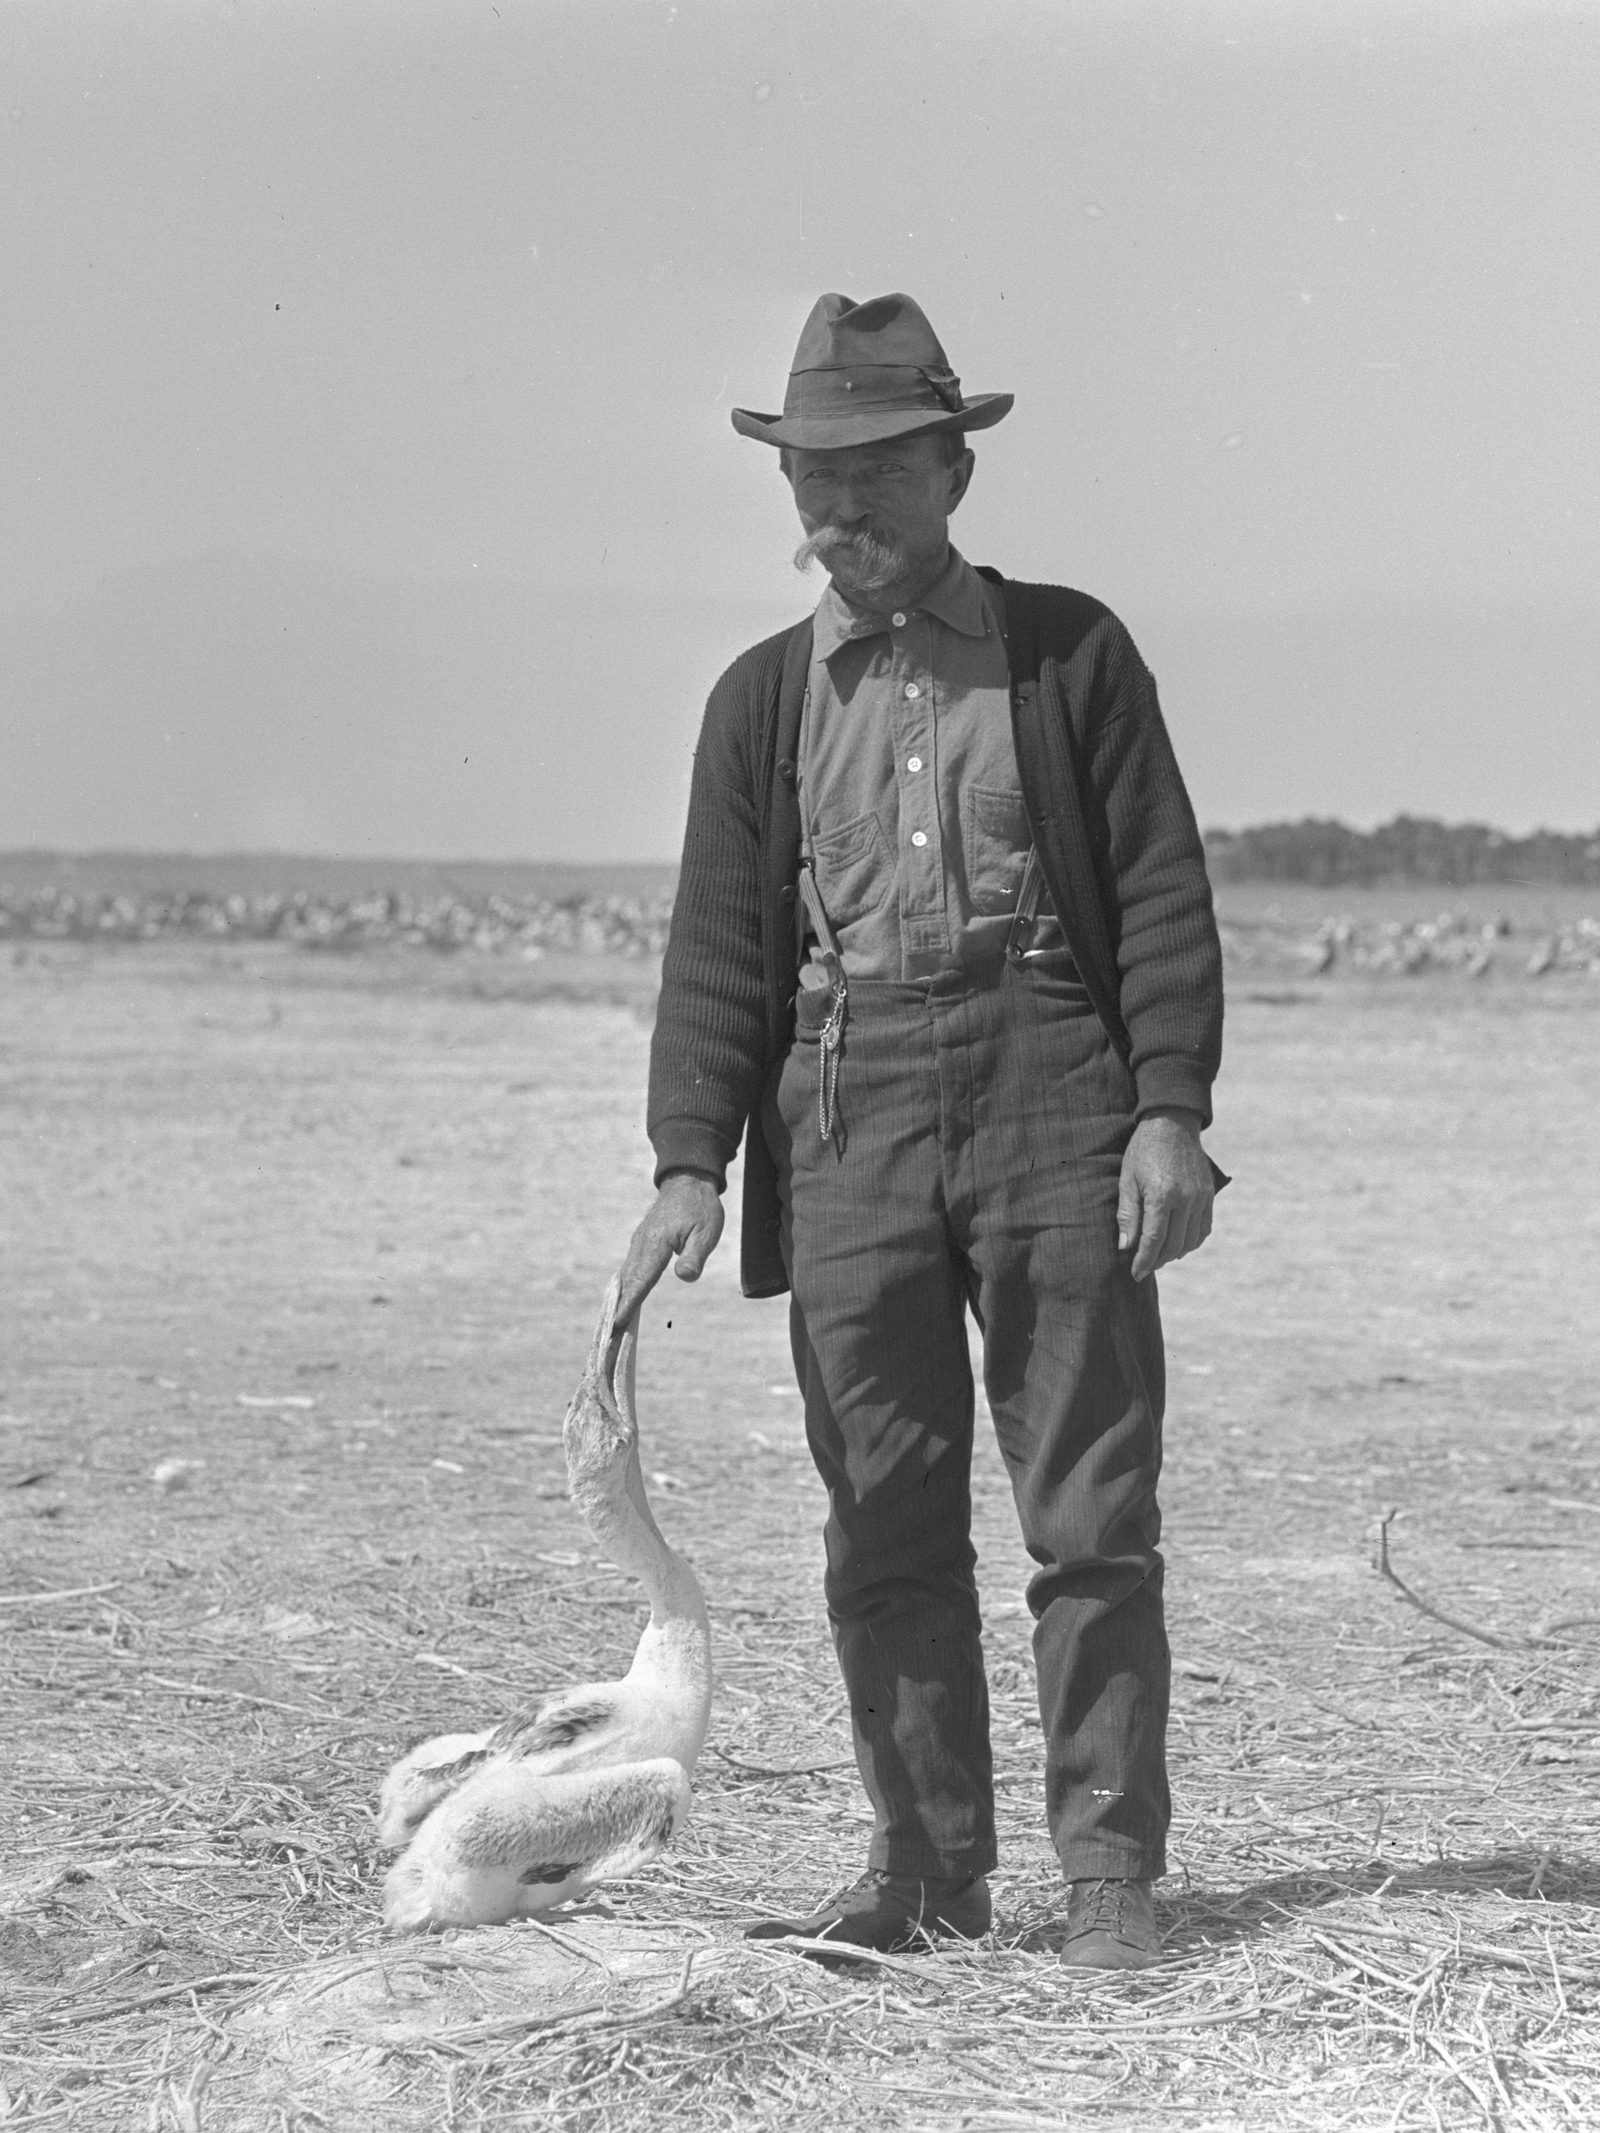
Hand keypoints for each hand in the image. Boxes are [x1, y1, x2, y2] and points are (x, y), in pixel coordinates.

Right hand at [615, 1174, 724, 1327]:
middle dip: (618, 1311)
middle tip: (609, 1338)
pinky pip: (629, 1270)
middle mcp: (641, 1245)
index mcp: (656, 1243)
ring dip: (617, 1302)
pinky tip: (619, 1304)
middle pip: (628, 1283)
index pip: (642, 1279)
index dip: (630, 1303)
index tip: (617, 1324)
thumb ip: (694, 1255)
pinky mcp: (639, 1245)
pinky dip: (623, 1289)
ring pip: (625, 1277)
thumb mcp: (706, 1232)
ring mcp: (638, 1245)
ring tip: (610, 1329)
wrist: (688, 1183)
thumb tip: (684, 1276)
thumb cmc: (700, 1208)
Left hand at [1117, 1109, 1214, 1281]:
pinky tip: (1178, 1244)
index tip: (1136, 1274)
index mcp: (1162, 1195)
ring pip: (1191, 1240)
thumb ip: (1128, 1214)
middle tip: (1144, 1267)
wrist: (1172, 1124)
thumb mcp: (1127, 1179)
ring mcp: (1201, 1197)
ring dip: (1175, 1253)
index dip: (1144, 1261)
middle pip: (1174, 1244)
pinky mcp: (1209, 1195)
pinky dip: (1191, 1241)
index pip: (1154, 1240)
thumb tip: (1126, 1247)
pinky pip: (1204, 1228)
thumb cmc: (1143, 1150)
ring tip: (1159, 1256)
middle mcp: (1185, 1199)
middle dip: (1158, 1260)